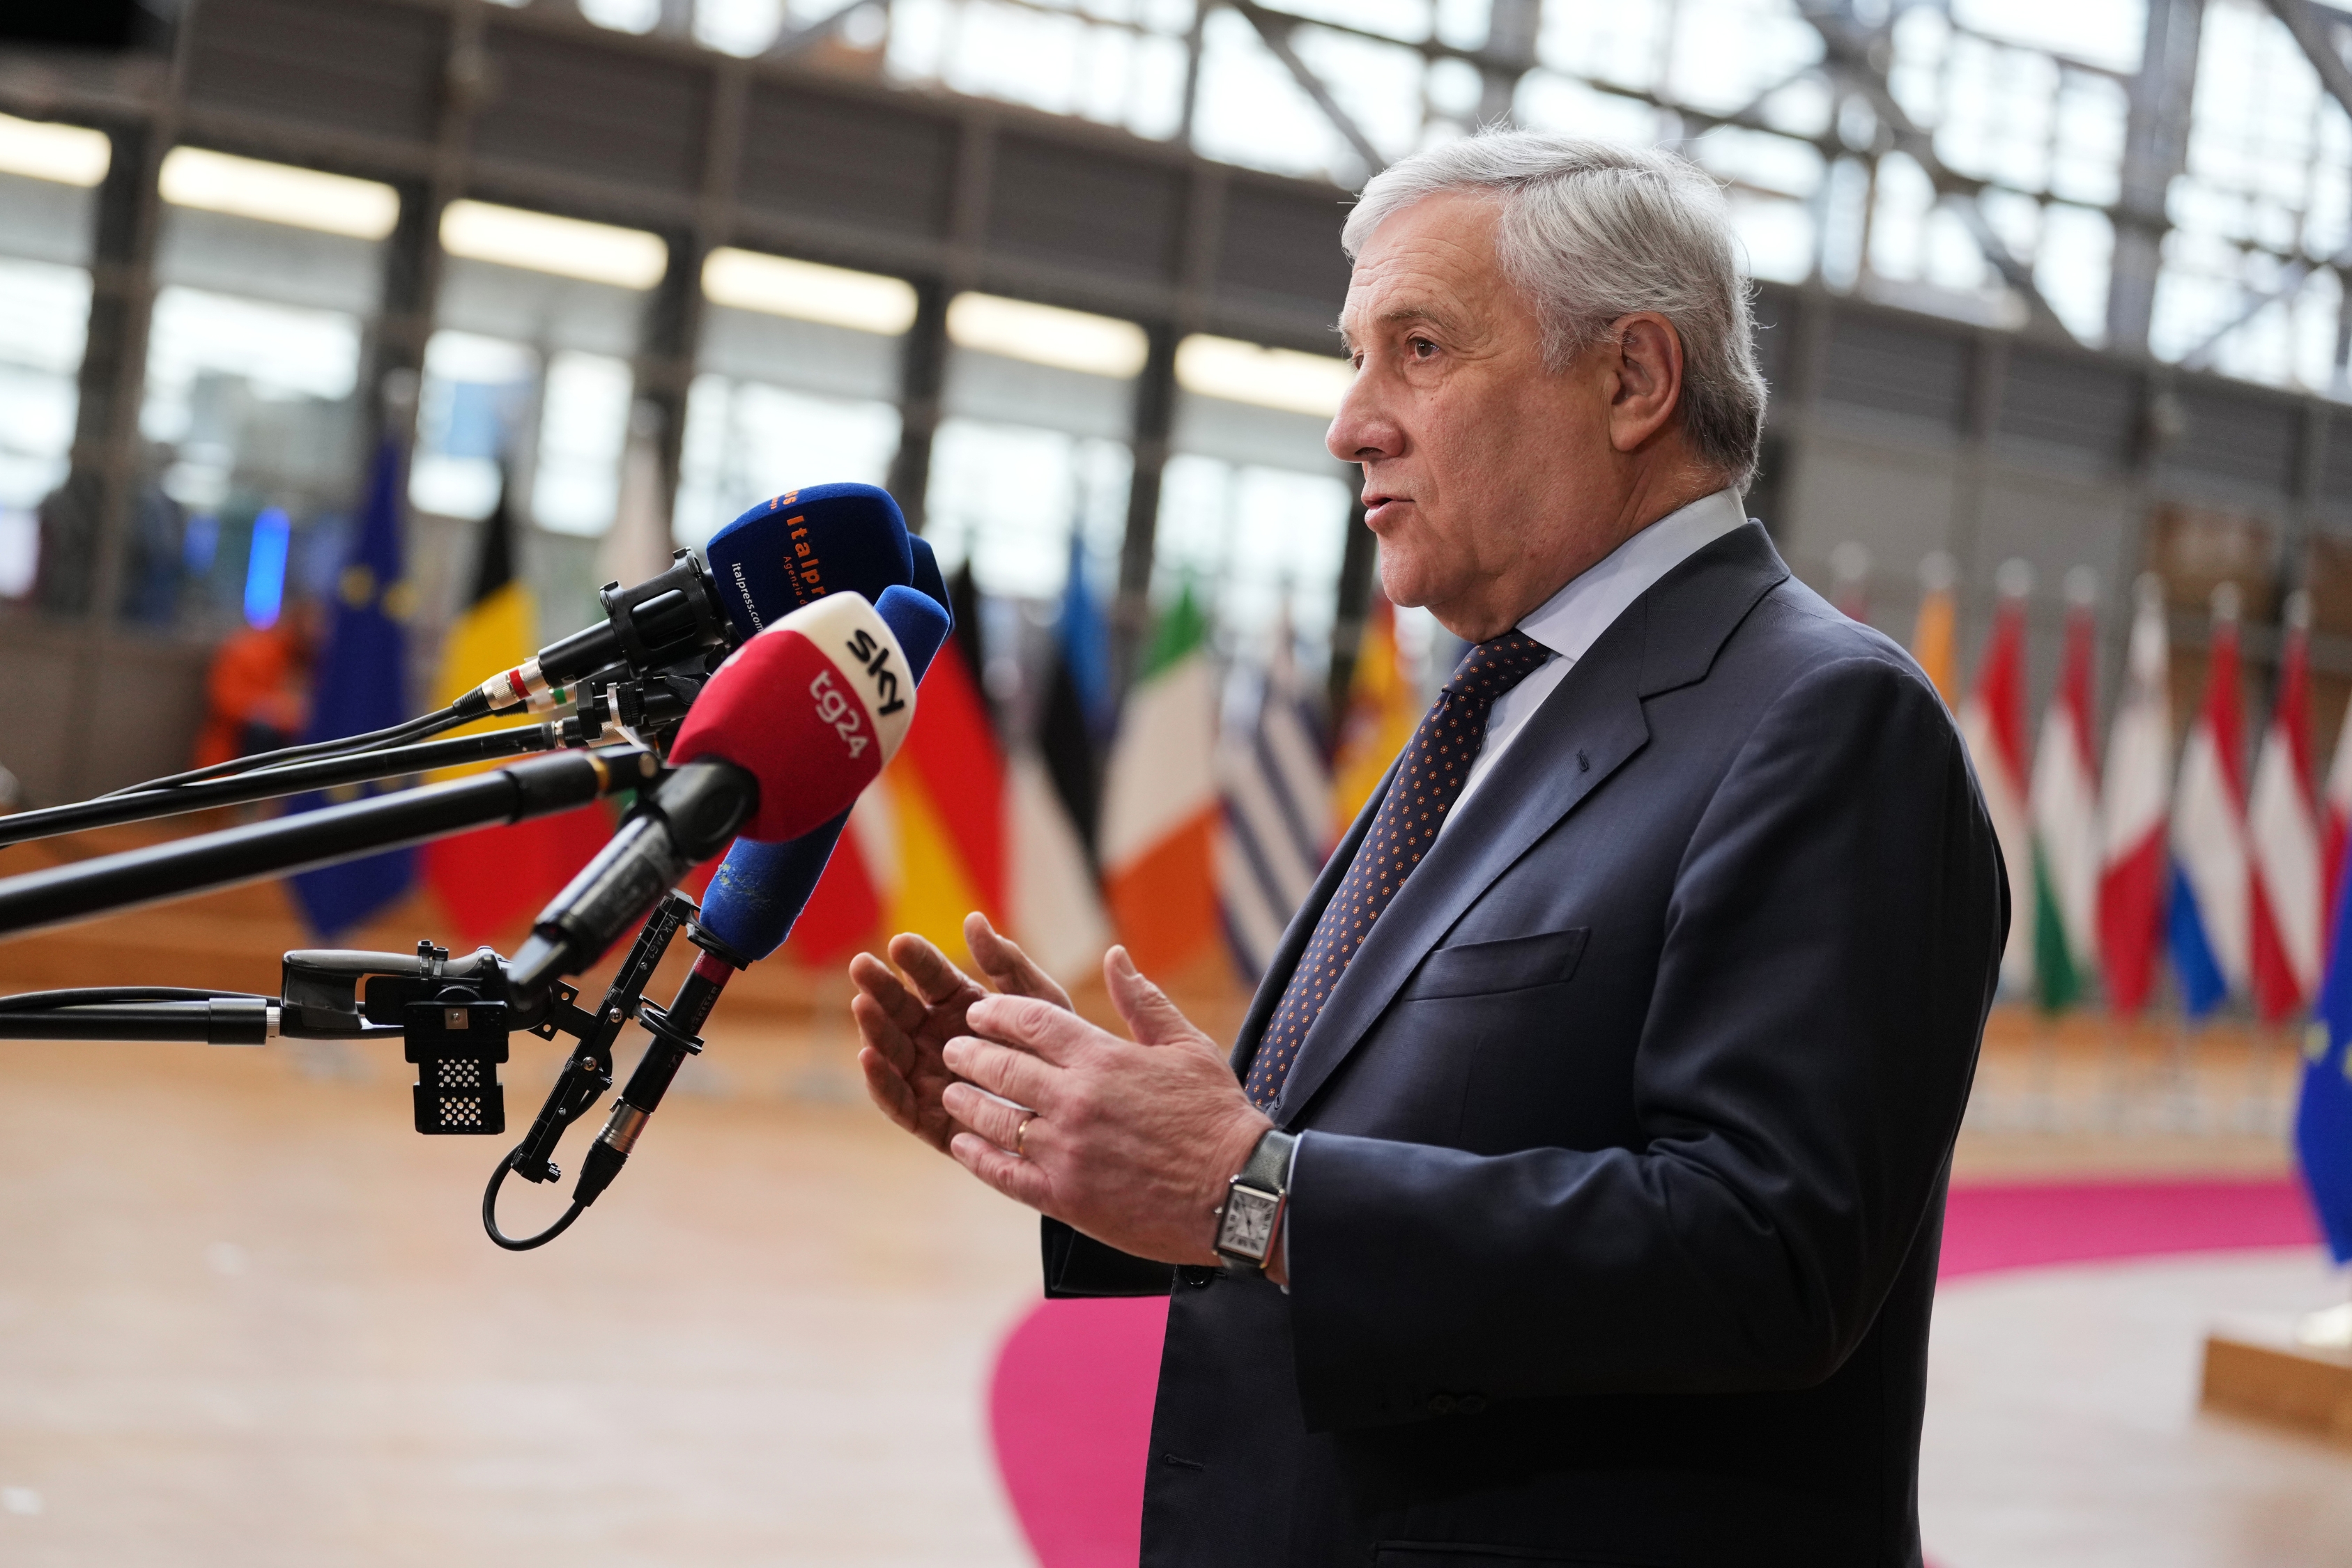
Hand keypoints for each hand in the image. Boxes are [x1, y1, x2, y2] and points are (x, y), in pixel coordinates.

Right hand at [851, 913, 1072, 1155]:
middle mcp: (937, 1040)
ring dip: (875, 1028)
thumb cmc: (1057, 1056)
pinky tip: (868, 1057)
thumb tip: (973, 919)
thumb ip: (1007, 965)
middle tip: (862, 966)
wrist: (1073, 1123)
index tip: (901, 942)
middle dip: (881, 988)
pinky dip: (880, 1081)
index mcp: (961, 1007)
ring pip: (892, 1051)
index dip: (916, 960)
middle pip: (902, 1011)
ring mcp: (928, 1078)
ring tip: (863, 1005)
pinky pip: (897, 1102)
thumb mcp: (1040, 1005)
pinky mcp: (926, 1120)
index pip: (932, 978)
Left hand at [938, 946, 1272, 1268]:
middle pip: (1002, 1067)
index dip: (997, 1013)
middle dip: (969, 1054)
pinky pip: (1004, 1173)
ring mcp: (1067, 1151)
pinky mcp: (1065, 1197)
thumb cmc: (1218, 1115)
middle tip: (953, 1050)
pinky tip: (962, 1146)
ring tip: (951, 1094)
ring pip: (994, 1119)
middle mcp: (1076, 1100)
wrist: (1239, 1191)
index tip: (978, 1013)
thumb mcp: (1187, 1046)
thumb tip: (1115, 957)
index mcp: (1103, 1057)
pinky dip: (977, 1157)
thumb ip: (1143, 1001)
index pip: (1031, 1021)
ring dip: (966, 1102)